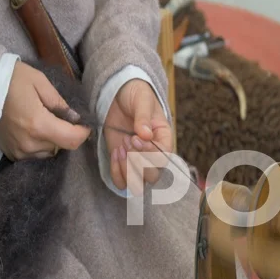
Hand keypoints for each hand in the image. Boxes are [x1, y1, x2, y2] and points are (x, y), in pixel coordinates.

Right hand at [0, 61, 90, 160]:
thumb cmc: (12, 80)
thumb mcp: (40, 83)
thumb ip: (60, 103)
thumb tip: (76, 119)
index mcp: (39, 125)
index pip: (72, 140)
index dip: (83, 133)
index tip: (84, 124)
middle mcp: (30, 143)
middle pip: (62, 146)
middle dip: (66, 133)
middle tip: (60, 118)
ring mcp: (19, 151)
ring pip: (50, 152)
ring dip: (53, 141)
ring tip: (44, 123)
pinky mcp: (11, 153)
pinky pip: (35, 155)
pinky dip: (39, 145)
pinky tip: (34, 130)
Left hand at [104, 79, 171, 194]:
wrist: (118, 94)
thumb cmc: (136, 95)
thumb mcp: (142, 100)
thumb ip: (143, 116)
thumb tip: (145, 134)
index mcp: (164, 139)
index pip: (164, 158)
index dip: (150, 153)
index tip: (135, 137)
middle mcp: (153, 155)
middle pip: (153, 176)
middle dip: (138, 163)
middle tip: (127, 141)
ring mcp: (137, 161)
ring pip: (138, 184)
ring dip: (126, 169)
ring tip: (120, 148)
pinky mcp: (122, 163)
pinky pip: (121, 182)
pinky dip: (116, 173)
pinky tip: (115, 153)